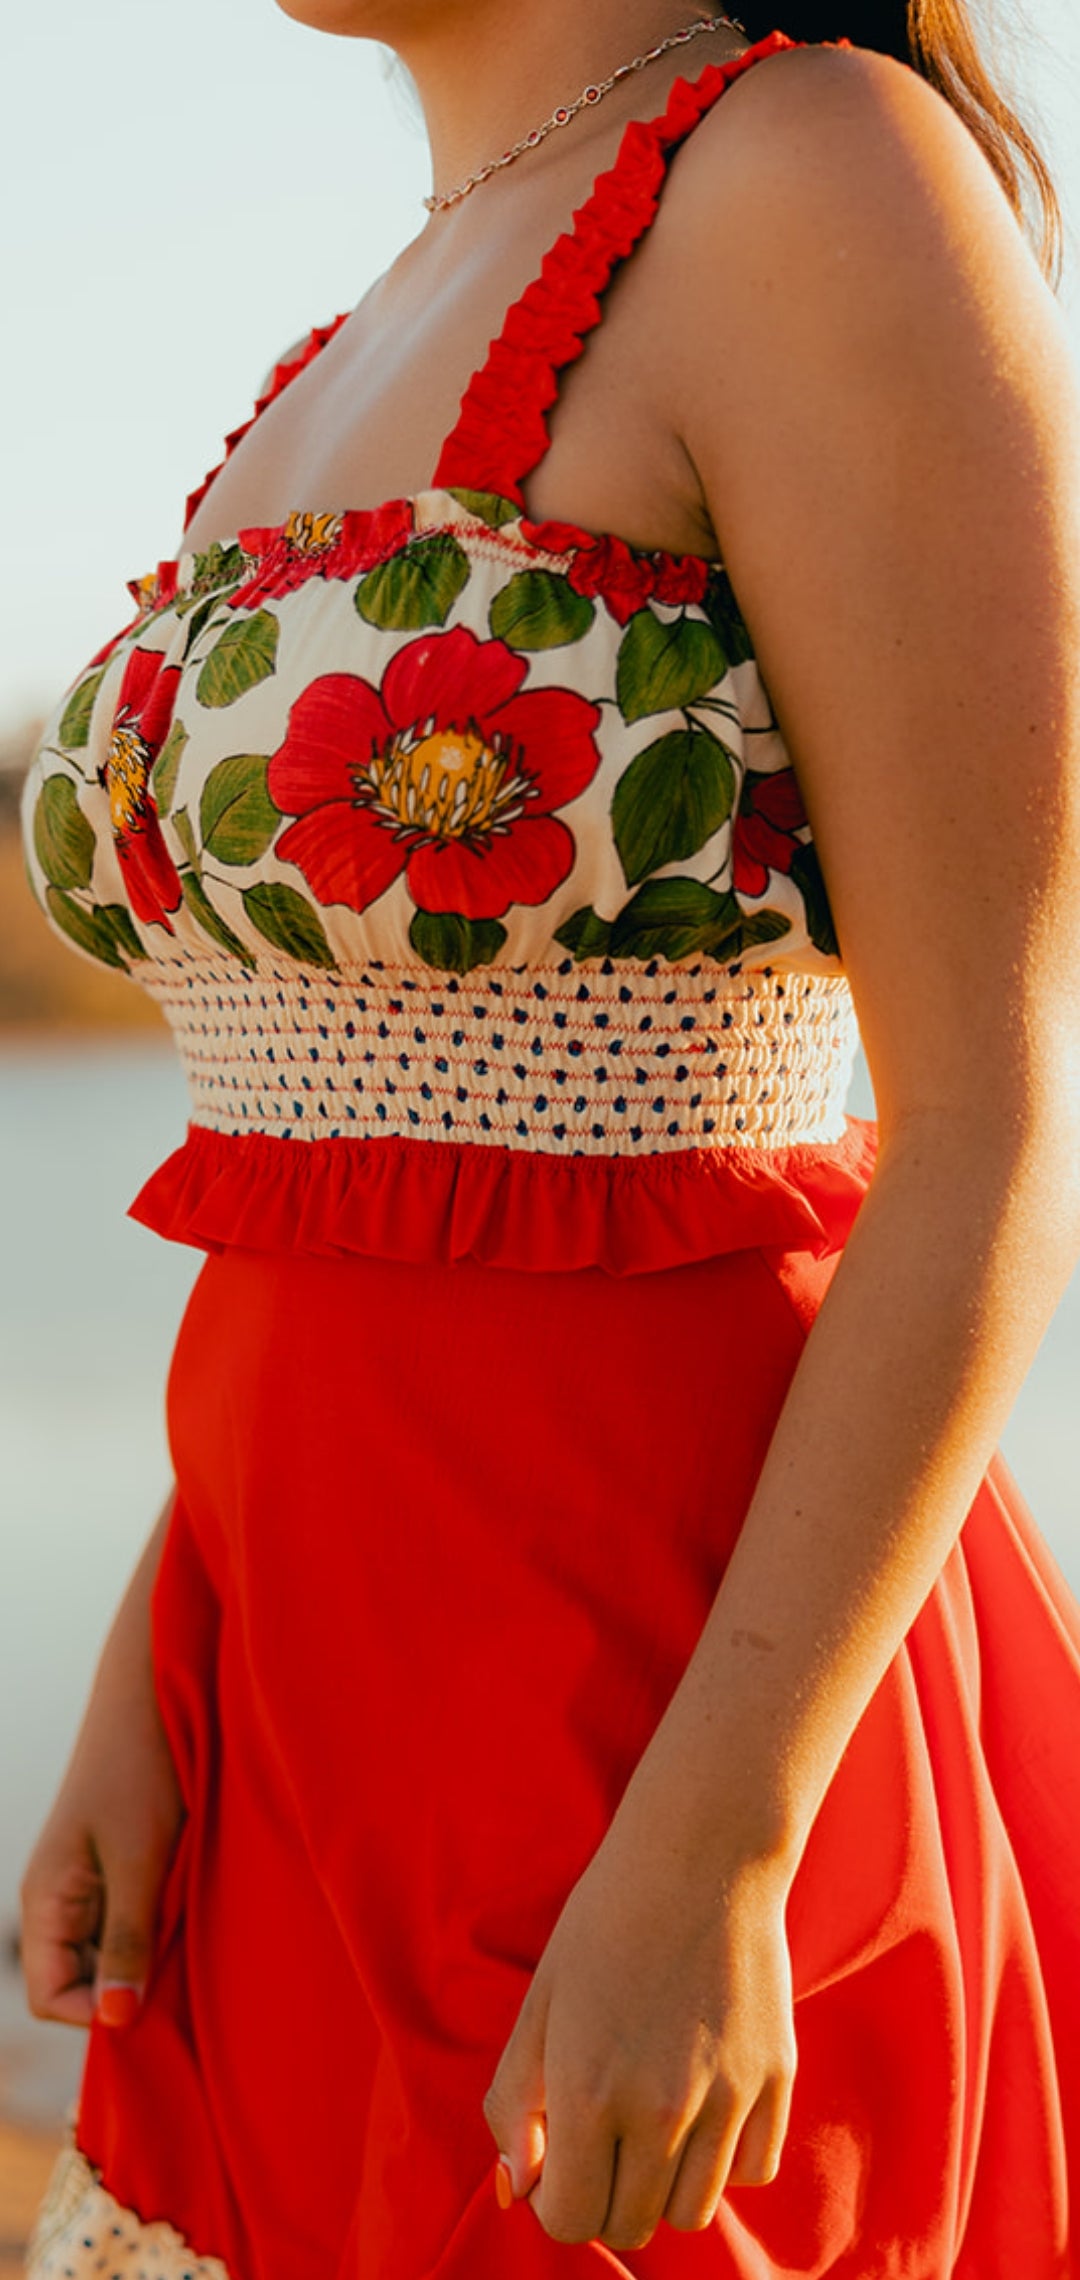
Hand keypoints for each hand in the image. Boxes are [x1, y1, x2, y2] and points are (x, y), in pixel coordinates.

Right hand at [19, 1507, 182, 2029]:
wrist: (154, 1686)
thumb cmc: (142, 1766)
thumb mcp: (140, 1859)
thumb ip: (128, 1941)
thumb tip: (116, 2021)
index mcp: (46, 1900)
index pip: (53, 1998)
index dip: (101, 2013)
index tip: (158, 1999)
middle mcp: (59, 1899)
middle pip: (82, 1981)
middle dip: (132, 1986)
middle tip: (187, 1966)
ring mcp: (88, 1881)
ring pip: (113, 1952)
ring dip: (153, 1954)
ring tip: (195, 1930)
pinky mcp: (119, 1862)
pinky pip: (133, 1919)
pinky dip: (164, 1924)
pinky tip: (198, 1907)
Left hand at [484, 1815, 796, 2252]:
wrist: (699, 1856)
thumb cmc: (605, 1923)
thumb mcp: (540, 2005)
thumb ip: (513, 2105)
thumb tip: (515, 2188)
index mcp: (589, 2095)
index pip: (570, 2219)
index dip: (554, 2196)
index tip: (557, 2156)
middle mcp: (661, 2113)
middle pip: (632, 2224)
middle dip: (605, 2195)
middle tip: (600, 2136)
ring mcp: (727, 2100)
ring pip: (694, 2211)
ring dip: (664, 2185)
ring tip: (650, 2122)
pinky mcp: (775, 2081)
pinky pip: (752, 2170)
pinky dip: (725, 2158)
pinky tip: (703, 2104)